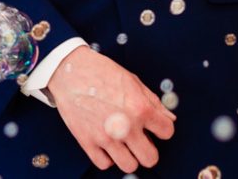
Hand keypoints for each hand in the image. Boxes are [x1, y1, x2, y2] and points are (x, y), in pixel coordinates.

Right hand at [45, 47, 175, 171]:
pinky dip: (107, 157)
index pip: (167, 132)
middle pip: (150, 158)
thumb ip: (153, 101)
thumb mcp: (132, 81)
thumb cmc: (101, 72)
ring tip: (124, 145)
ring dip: (129, 156)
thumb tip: (168, 118)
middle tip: (141, 141)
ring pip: (129, 166)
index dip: (162, 129)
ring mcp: (105, 137)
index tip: (155, 127)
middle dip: (149, 150)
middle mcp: (125, 126)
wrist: (69, 70)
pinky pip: (104, 164)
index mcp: (140, 108)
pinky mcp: (87, 142)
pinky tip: (107, 145)